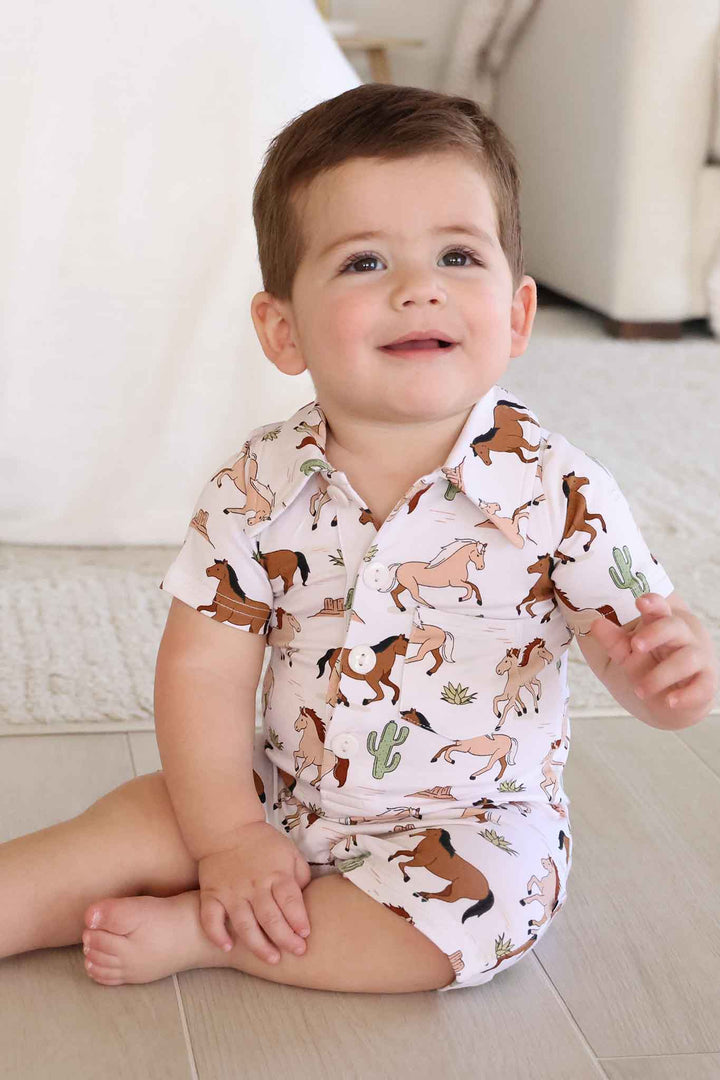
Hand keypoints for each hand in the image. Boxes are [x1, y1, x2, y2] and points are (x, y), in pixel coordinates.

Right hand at [197, 821, 312, 964]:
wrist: (227, 828)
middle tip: (297, 952)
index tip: (305, 934)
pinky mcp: (212, 894)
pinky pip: (211, 919)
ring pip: (244, 925)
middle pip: (271, 918)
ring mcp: (231, 892)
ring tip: (272, 959)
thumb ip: (300, 875)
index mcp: (276, 874)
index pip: (290, 901)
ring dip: (259, 945)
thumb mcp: (289, 852)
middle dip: (285, 939)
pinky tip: (228, 948)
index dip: (299, 920)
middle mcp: (254, 885)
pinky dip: (217, 935)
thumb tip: (306, 899)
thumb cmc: (263, 843)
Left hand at [589, 592, 714, 713]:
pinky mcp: (706, 683)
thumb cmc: (647, 666)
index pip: (659, 608)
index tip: (640, 602)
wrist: (668, 700)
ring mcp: (697, 660)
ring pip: (686, 659)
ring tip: (639, 690)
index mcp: (661, 625)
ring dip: (661, 674)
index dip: (653, 603)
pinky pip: (702, 687)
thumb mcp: (626, 653)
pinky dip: (686, 695)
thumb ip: (613, 640)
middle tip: (635, 646)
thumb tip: (595, 624)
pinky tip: (670, 701)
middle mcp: (682, 639)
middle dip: (656, 633)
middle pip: (674, 627)